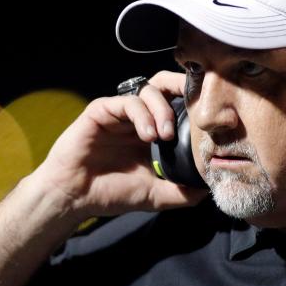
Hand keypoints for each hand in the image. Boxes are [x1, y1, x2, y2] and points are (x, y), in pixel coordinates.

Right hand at [29, 70, 209, 219]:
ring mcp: (119, 113)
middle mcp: (138, 118)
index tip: (211, 117)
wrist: (75, 198)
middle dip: (182, 89)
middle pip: (165, 87)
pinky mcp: (101, 111)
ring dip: (162, 109)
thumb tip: (209, 189)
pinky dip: (142, 115)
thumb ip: (181, 191)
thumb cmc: (111, 193)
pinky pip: (126, 102)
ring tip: (165, 135)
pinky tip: (147, 136)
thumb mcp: (155, 195)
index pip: (178, 105)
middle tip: (196, 108)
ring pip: (148, 91)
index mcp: (152, 132)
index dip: (194, 105)